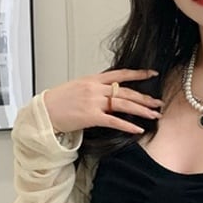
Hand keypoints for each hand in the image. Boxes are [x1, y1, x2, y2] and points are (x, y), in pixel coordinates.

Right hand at [42, 69, 163, 133]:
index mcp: (93, 79)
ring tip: (154, 115)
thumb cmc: (58, 101)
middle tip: (159, 103)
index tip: (153, 74)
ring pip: (124, 104)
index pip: (121, 73)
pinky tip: (137, 129)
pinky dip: (127, 125)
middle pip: (126, 91)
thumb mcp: (78, 87)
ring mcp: (93, 102)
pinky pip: (114, 121)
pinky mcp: (90, 116)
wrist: (44, 111)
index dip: (138, 74)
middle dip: (145, 98)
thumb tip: (109, 91)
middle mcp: (95, 88)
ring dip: (142, 110)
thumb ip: (95, 87)